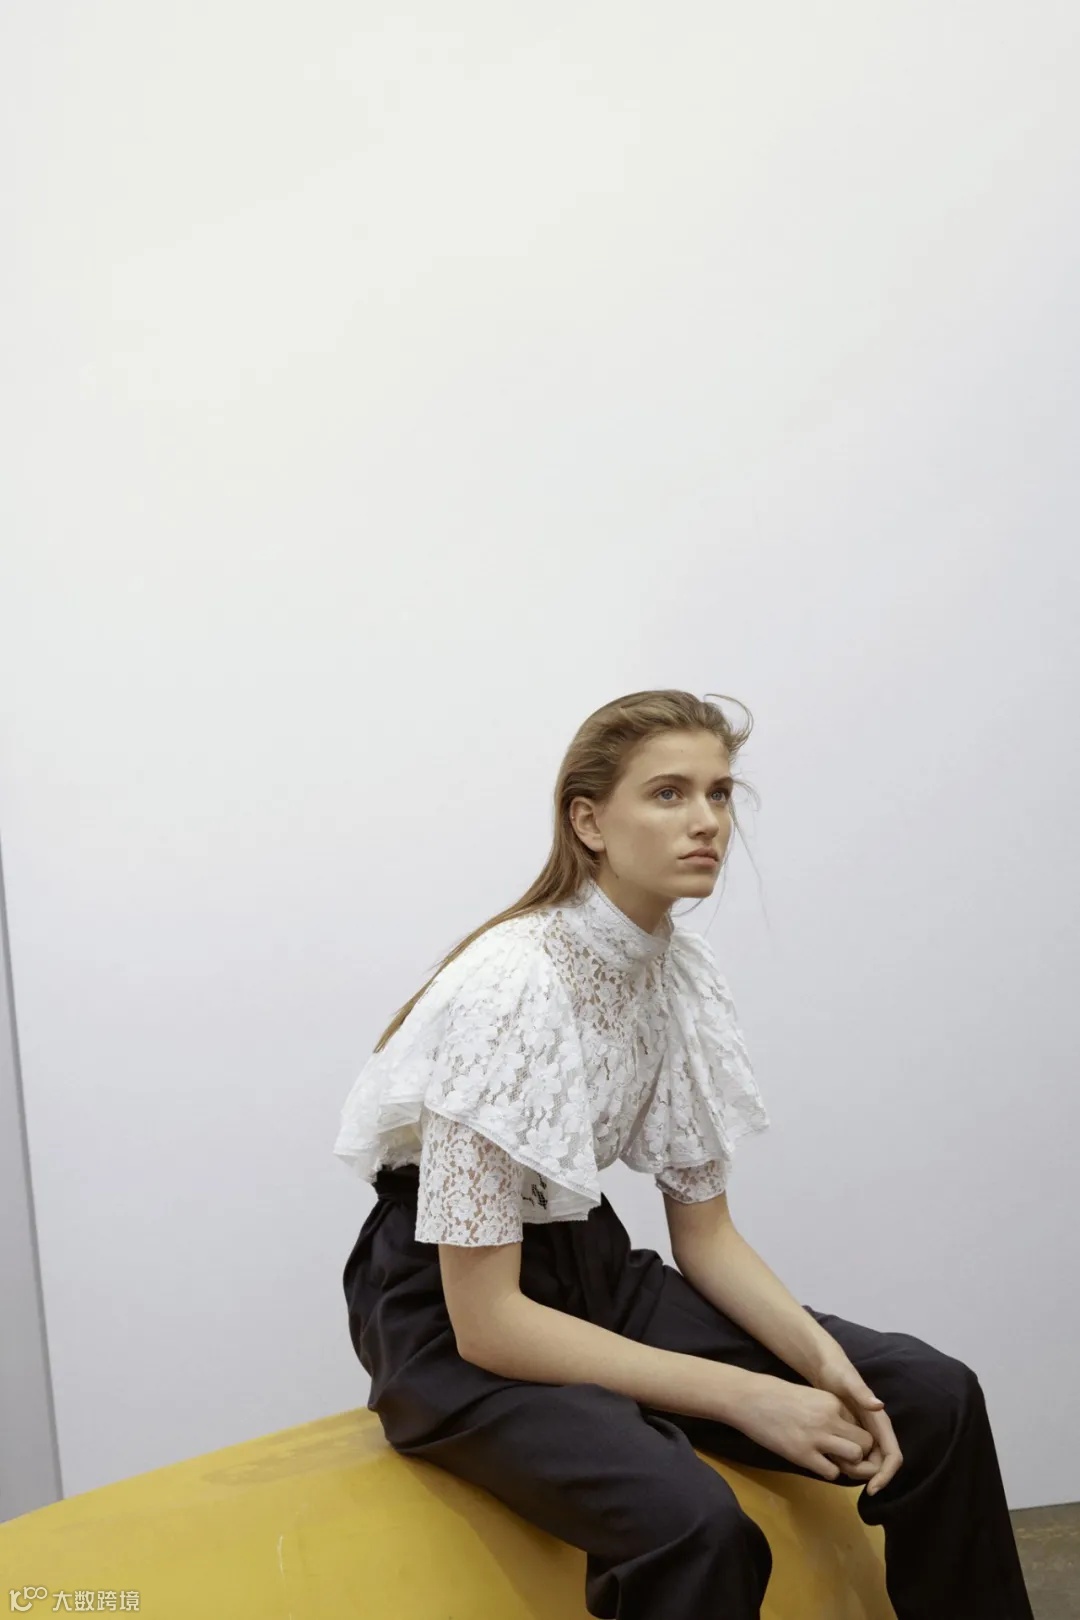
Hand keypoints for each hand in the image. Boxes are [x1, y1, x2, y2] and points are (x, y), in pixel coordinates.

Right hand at [736, 1373, 879, 1484]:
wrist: (749, 1398)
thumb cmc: (775, 1394)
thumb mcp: (809, 1396)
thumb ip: (828, 1411)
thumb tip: (842, 1429)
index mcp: (832, 1401)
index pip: (860, 1424)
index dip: (855, 1435)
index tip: (843, 1438)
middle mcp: (830, 1418)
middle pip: (865, 1442)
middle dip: (860, 1452)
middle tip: (845, 1454)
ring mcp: (817, 1437)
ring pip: (855, 1457)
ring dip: (848, 1463)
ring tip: (833, 1460)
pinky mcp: (803, 1455)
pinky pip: (832, 1471)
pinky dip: (828, 1471)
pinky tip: (817, 1463)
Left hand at [809, 1347, 903, 1495]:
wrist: (824, 1365)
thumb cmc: (837, 1372)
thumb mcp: (848, 1382)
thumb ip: (862, 1393)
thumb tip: (880, 1406)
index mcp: (880, 1422)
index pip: (892, 1456)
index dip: (886, 1475)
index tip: (872, 1489)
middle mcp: (876, 1430)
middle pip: (880, 1464)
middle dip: (867, 1475)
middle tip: (844, 1473)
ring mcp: (866, 1432)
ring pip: (869, 1462)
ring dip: (857, 1470)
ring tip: (835, 1465)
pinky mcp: (854, 1432)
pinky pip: (857, 1455)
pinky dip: (848, 1462)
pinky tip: (832, 1460)